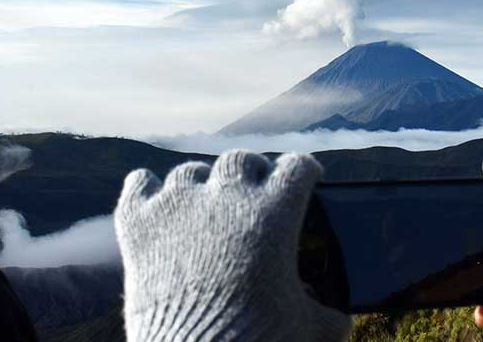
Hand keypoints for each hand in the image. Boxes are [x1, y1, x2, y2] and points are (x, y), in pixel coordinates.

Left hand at [114, 150, 351, 341]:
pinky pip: (139, 184)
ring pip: (190, 171)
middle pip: (241, 160)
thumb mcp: (307, 328)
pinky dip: (145, 190)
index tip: (304, 178)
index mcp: (275, 212)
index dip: (303, 170)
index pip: (296, 167)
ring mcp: (179, 204)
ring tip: (200, 206)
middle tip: (250, 193)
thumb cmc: (258, 339)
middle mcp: (228, 196)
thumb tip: (343, 324)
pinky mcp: (139, 221)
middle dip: (249, 172)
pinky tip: (152, 201)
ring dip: (199, 184)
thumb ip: (328, 319)